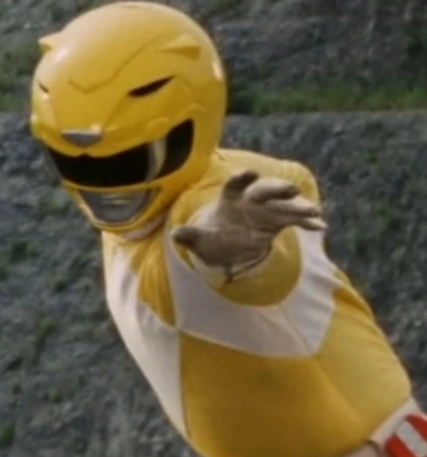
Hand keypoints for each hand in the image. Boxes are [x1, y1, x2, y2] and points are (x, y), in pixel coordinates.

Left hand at [172, 170, 325, 276]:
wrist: (226, 241)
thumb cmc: (212, 236)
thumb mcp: (200, 239)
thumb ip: (191, 236)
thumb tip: (176, 235)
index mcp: (229, 198)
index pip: (235, 185)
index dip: (243, 179)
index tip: (251, 174)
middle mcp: (250, 200)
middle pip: (264, 190)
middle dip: (277, 189)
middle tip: (291, 189)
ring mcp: (265, 210)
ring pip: (284, 205)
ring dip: (298, 206)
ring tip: (314, 211)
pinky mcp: (277, 221)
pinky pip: (293, 219)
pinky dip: (306, 222)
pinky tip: (320, 226)